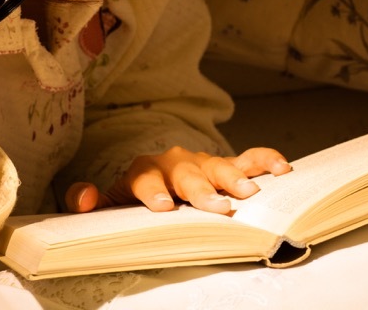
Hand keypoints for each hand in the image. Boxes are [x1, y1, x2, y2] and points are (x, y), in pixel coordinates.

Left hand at [65, 146, 290, 215]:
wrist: (154, 185)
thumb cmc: (132, 199)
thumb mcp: (105, 203)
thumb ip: (87, 201)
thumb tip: (85, 198)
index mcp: (143, 171)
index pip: (145, 178)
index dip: (153, 191)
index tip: (163, 207)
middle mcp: (175, 163)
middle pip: (187, 173)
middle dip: (201, 189)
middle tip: (216, 206)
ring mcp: (204, 163)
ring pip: (219, 166)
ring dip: (235, 178)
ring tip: (251, 194)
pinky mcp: (227, 167)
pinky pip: (250, 159)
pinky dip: (265, 161)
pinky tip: (282, 170)